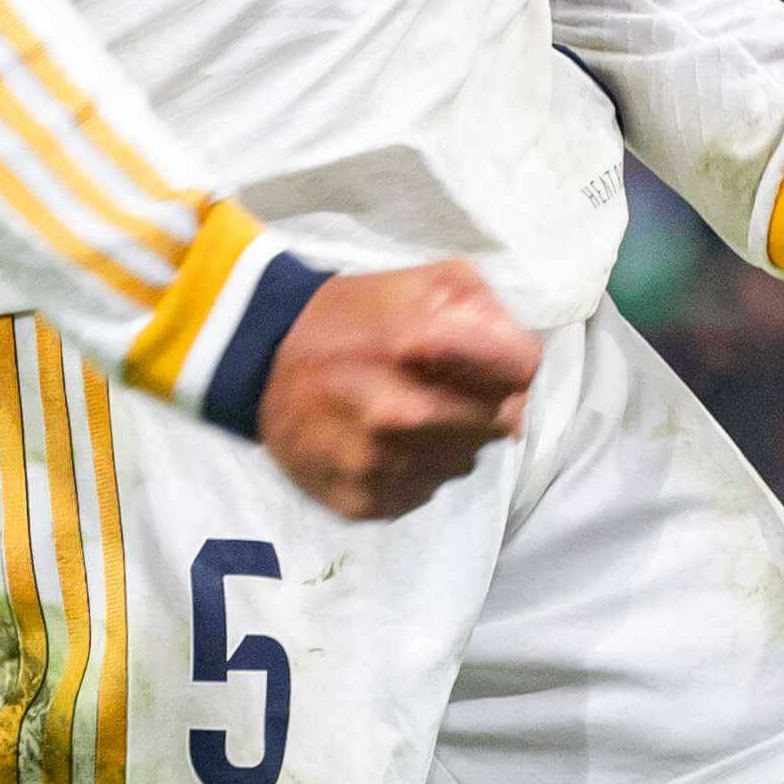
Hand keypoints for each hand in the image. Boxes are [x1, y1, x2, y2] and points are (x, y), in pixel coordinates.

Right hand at [254, 260, 538, 518]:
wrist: (260, 359)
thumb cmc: (353, 315)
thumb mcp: (425, 281)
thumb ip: (486, 312)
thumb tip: (524, 373)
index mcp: (418, 341)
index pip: (522, 369)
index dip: (513, 365)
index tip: (493, 364)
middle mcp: (400, 411)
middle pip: (501, 423)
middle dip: (485, 404)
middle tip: (446, 389)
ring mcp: (379, 464)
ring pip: (464, 463)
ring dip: (451, 441)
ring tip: (409, 415)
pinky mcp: (362, 501)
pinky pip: (423, 493)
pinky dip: (414, 471)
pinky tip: (384, 445)